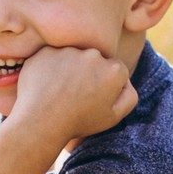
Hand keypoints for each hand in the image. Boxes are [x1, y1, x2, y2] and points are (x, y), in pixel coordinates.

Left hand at [10, 47, 137, 144]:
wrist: (42, 122)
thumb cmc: (79, 122)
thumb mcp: (113, 116)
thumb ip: (129, 96)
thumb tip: (126, 80)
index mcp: (114, 69)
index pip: (113, 69)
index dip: (102, 84)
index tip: (91, 96)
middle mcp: (94, 54)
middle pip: (93, 60)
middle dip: (86, 73)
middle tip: (74, 94)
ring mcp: (69, 51)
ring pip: (71, 56)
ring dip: (67, 69)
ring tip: (58, 92)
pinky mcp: (46, 51)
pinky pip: (50, 57)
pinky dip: (48, 68)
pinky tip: (45, 85)